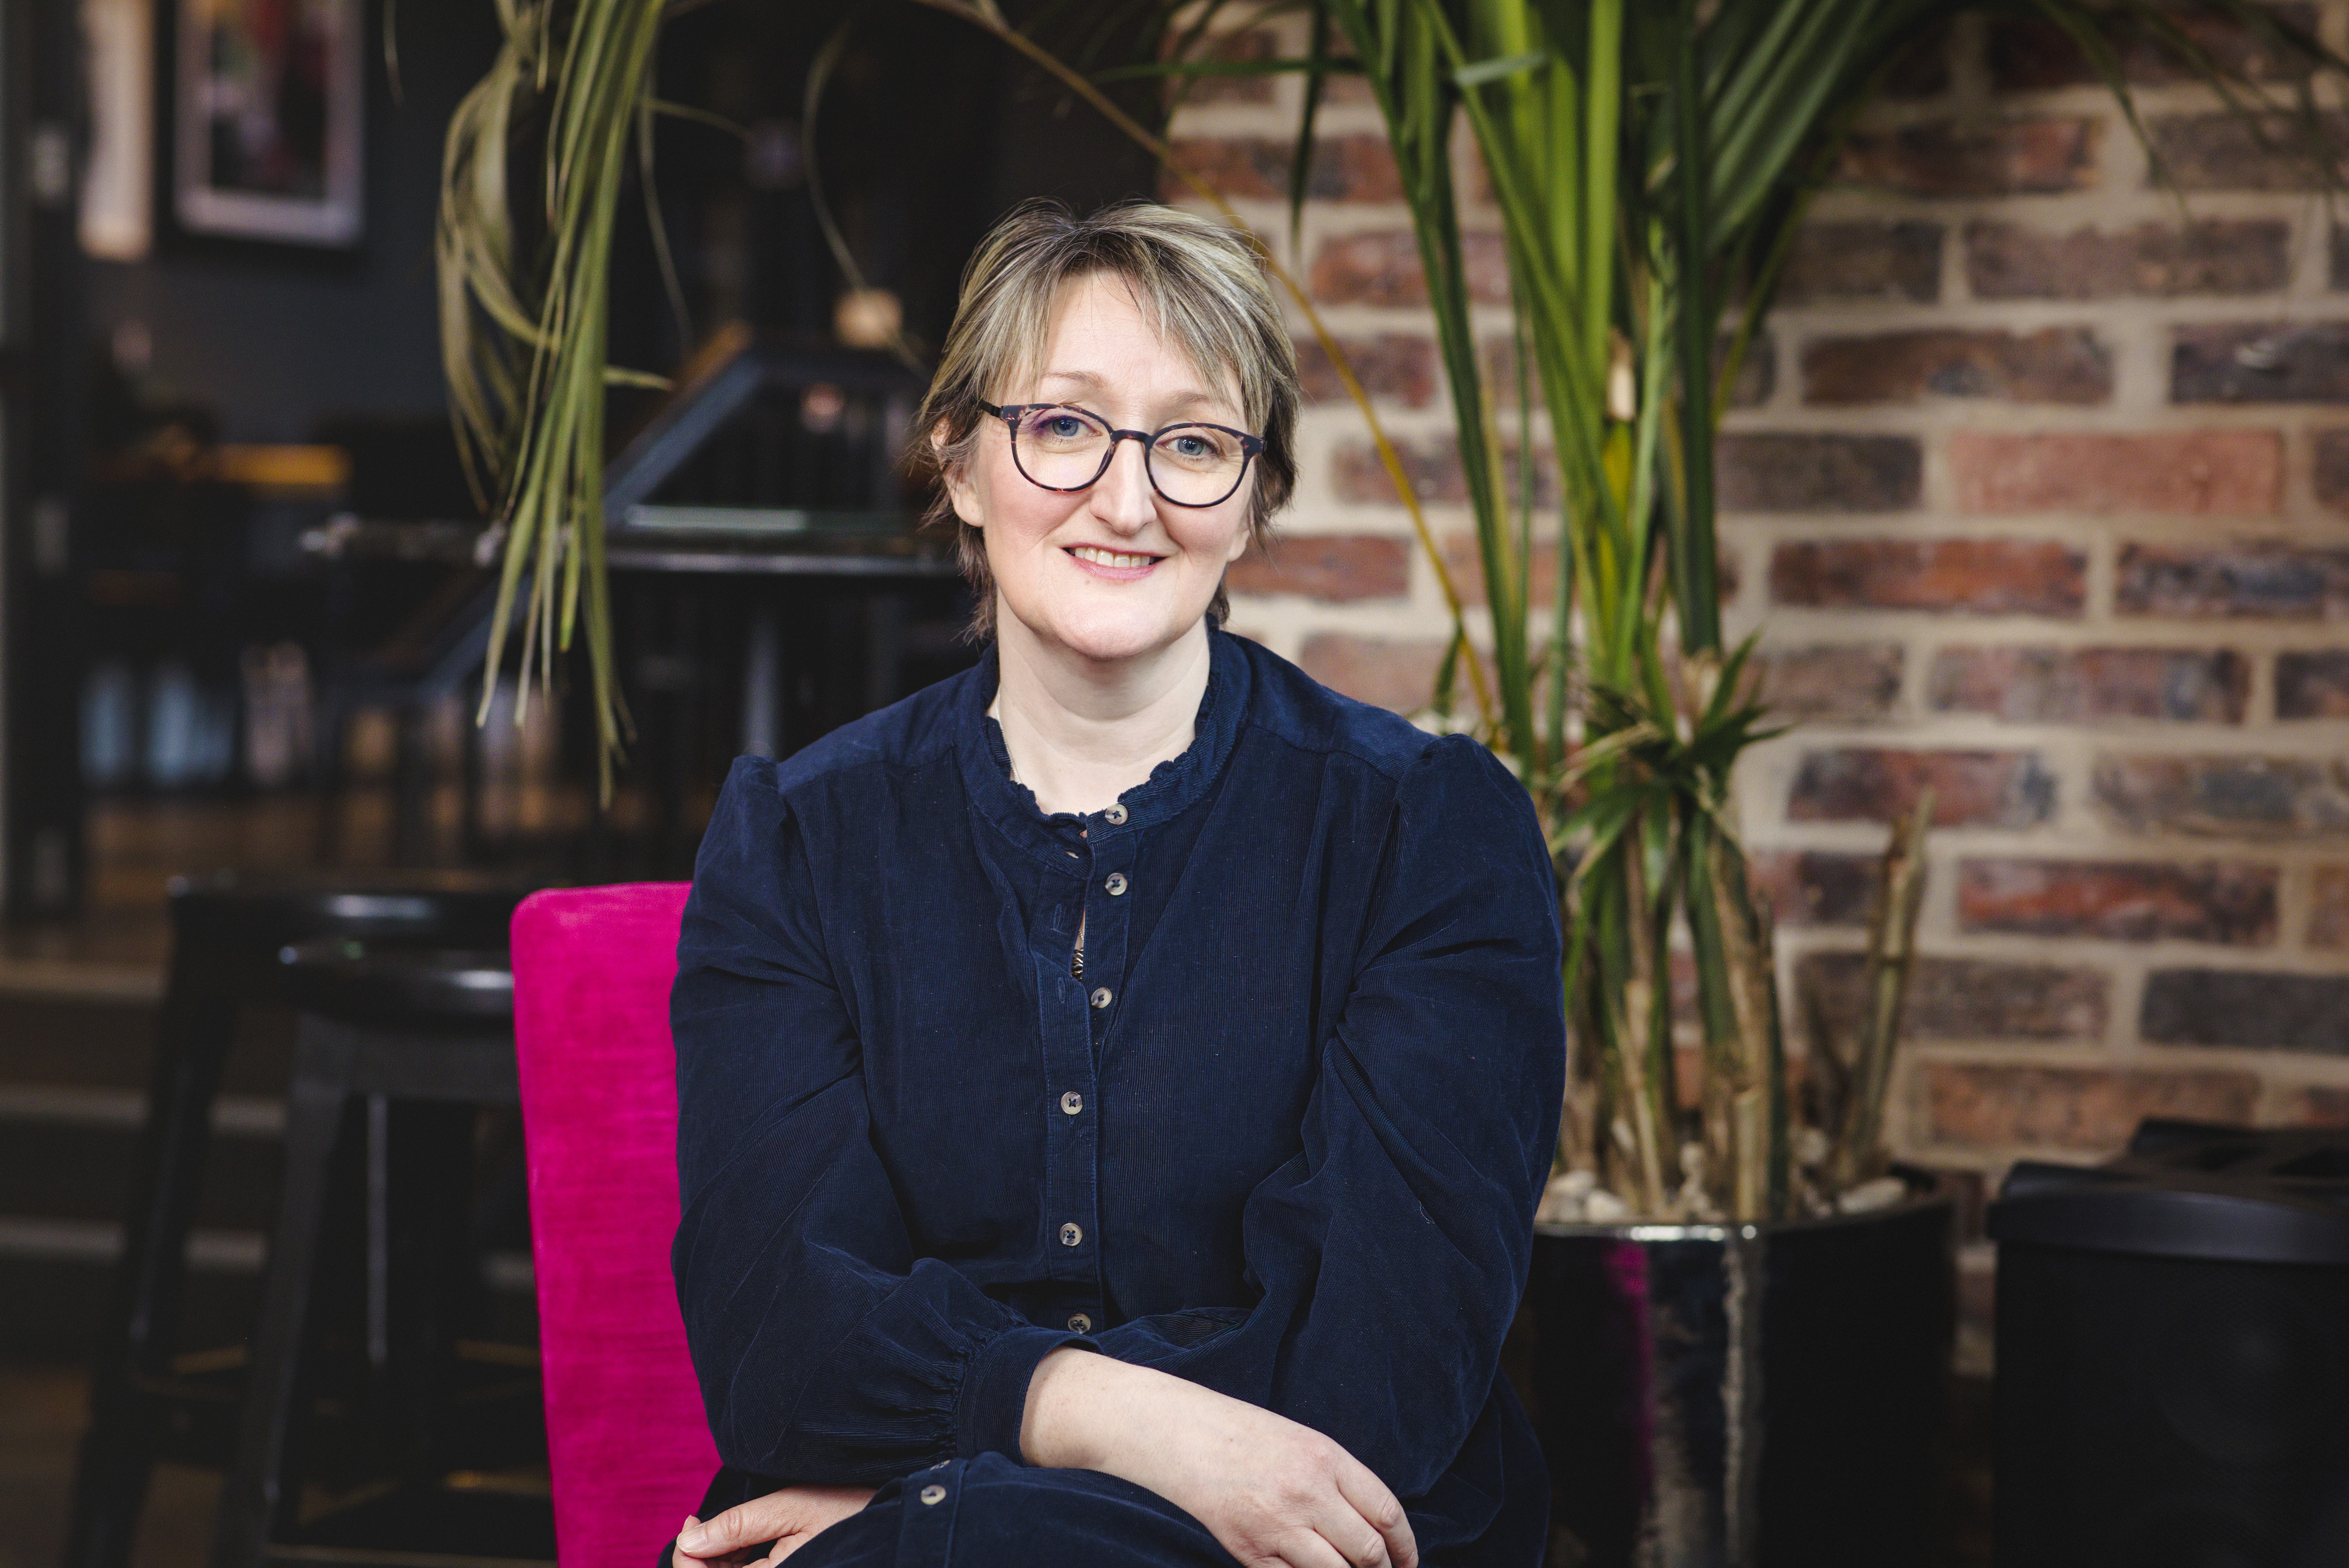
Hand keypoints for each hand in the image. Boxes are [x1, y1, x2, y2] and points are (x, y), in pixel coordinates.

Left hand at [673, 1486, 876, 1566]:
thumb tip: (689, 1539)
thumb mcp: (791, 1507)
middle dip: (698, 1559)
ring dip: (715, 1563)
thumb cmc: (848, 1509)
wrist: (893, 1519)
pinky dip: (734, 1564)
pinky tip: (733, 1541)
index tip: (689, 1522)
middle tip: (694, 1520)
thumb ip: (737, 1525)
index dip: (688, 1560)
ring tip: (714, 1526)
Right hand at [1022, 1349, 1416, 1567]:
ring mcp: (1278, 1526)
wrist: (1176, 1432)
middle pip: (1369, 1551)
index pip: (1387, 1513)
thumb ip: (1336, 1479)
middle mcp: (1309, 1493)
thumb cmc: (1239, 1432)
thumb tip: (1372, 1525)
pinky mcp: (1249, 1551)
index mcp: (1326, 1458)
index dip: (1406, 1546)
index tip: (1409, 1562)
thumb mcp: (1299, 1441)